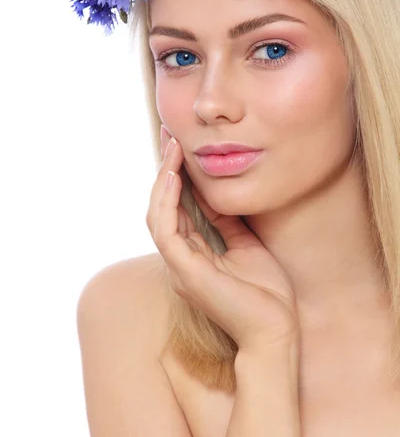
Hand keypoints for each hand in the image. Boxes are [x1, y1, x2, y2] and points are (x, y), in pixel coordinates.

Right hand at [145, 126, 299, 351]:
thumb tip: (215, 193)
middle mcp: (180, 259)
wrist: (277, 332)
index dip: (175, 176)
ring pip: (157, 215)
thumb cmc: (266, 294)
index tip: (180, 146)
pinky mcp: (185, 272)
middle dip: (165, 170)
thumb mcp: (245, 244)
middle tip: (170, 136)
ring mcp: (179, 267)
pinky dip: (167, 201)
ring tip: (172, 149)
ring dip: (163, 179)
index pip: (176, 208)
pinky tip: (174, 176)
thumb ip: (225, 222)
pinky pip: (166, 230)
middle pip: (162, 207)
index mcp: (193, 254)